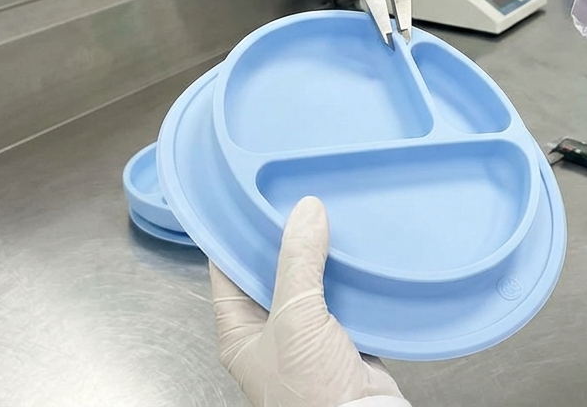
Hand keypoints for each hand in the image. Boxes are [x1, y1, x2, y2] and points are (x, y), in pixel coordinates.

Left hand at [210, 196, 408, 406]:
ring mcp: (308, 335)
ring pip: (312, 283)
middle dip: (286, 239)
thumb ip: (298, 263)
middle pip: (273, 273)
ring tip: (329, 214)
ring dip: (322, 256)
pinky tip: (358, 249)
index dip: (235, 235)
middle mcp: (270, 331)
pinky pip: (344, 297)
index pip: (228, 271)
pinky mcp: (343, 337)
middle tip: (296, 199)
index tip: (247, 199)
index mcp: (240, 331)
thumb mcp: (295, 319)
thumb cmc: (309, 393)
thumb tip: (305, 211)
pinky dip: (351, 276)